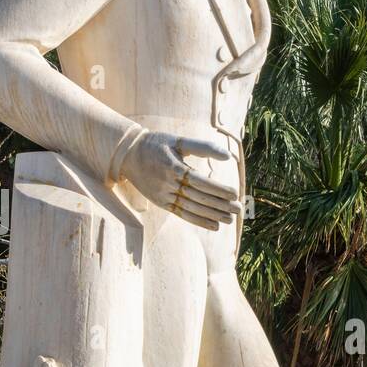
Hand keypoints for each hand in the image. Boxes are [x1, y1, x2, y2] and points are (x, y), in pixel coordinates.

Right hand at [119, 132, 241, 229]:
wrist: (127, 154)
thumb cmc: (156, 144)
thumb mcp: (178, 141)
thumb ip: (203, 147)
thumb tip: (228, 156)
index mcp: (173, 167)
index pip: (201, 182)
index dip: (219, 189)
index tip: (235, 194)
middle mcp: (168, 184)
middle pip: (199, 197)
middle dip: (220, 205)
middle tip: (239, 209)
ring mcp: (163, 196)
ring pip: (192, 208)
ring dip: (212, 216)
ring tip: (230, 220)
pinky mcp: (161, 203)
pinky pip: (182, 214)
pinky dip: (199, 221)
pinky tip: (214, 225)